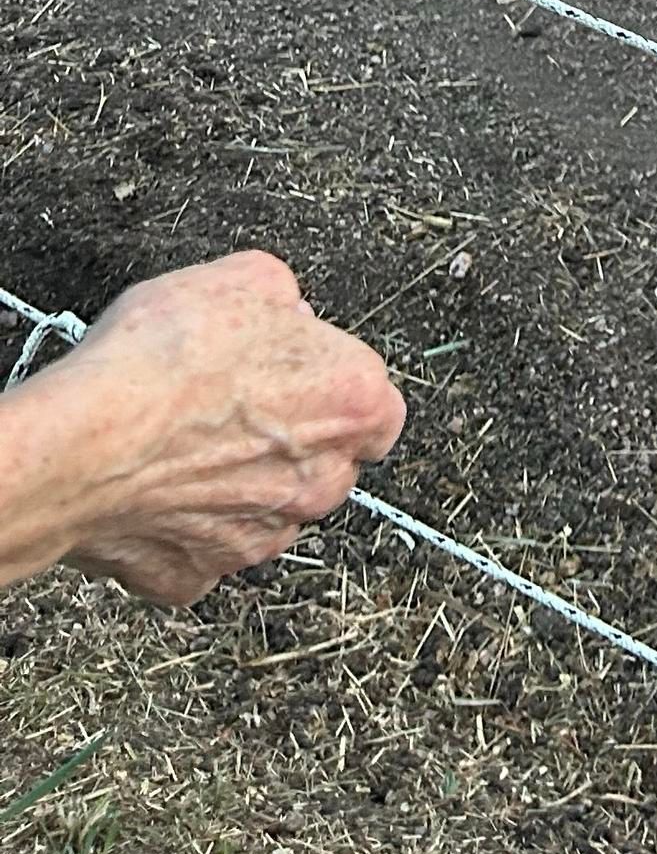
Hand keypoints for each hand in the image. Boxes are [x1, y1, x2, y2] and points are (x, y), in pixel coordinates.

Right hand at [0, 252, 403, 605]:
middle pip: (323, 462)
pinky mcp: (195, 576)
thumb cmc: (164, 360)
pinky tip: (151, 487)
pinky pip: (200, 548)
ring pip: (264, 509)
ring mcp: (258, 538)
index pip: (377, 408)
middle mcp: (319, 483)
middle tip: (232, 407)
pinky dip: (179, 525)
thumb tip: (286, 313)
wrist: (83, 442)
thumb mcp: (247, 277)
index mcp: (353, 404)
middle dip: (288, 439)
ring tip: (181, 444)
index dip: (337, 390)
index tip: (304, 379)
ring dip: (237, 485)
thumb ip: (286, 300)